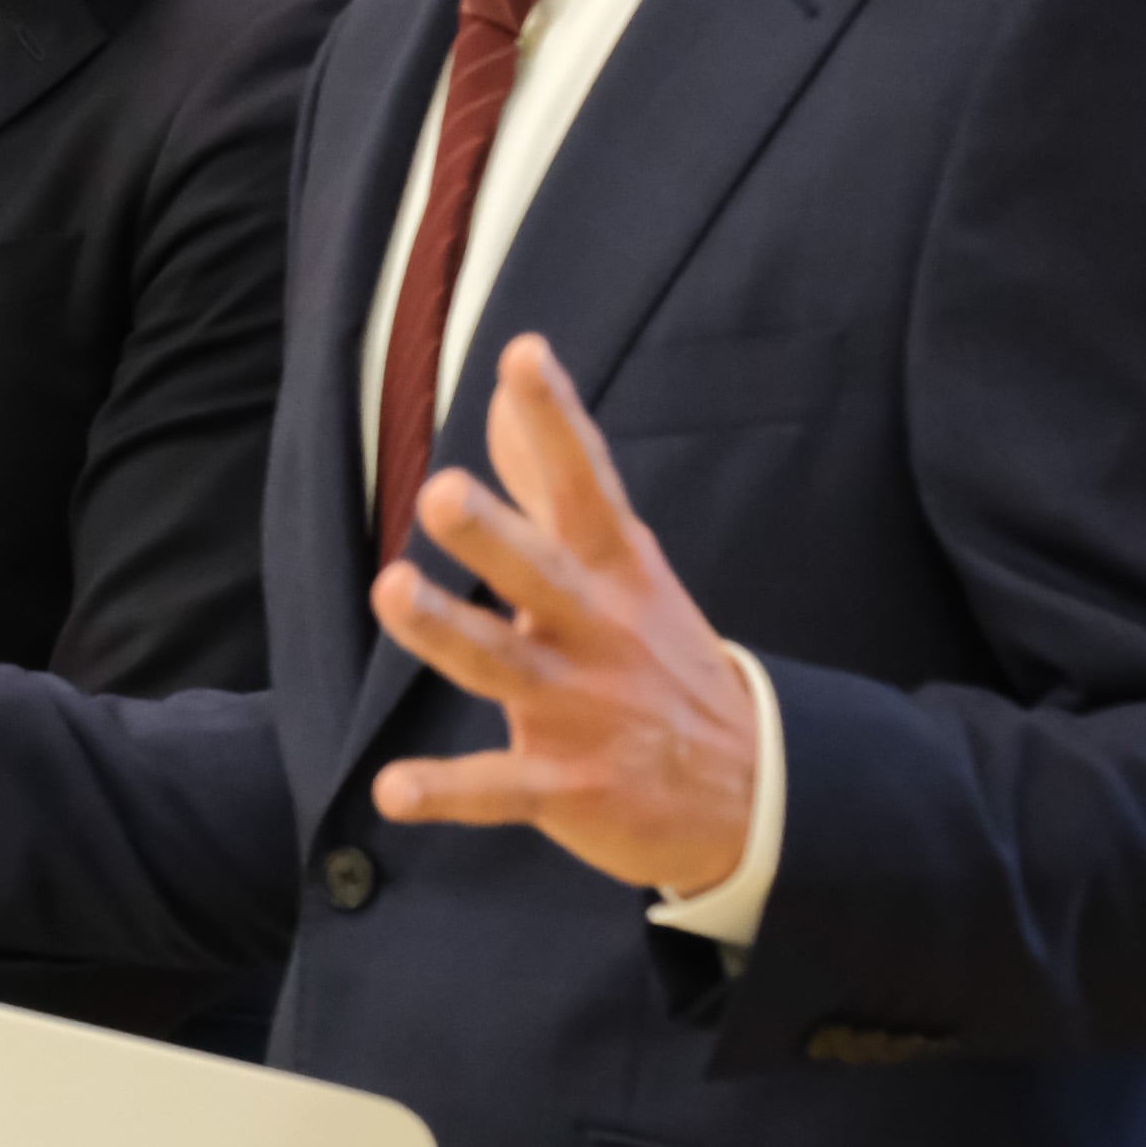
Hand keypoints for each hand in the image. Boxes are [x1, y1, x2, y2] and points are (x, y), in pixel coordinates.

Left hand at [368, 334, 756, 893]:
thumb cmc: (661, 655)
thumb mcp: (622, 563)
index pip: (584, 482)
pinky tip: (391, 791)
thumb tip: (500, 396)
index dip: (555, 420)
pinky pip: (500, 787)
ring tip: (391, 592)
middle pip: (540, 573)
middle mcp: (596, 630)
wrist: (755, 789)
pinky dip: (448, 790)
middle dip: (492, 534)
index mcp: (612, 570)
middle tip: (439, 492)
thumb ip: (550, 481)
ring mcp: (582, 709)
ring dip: (447, 632)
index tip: (524, 354)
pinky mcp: (568, 784)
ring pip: (504, 666)